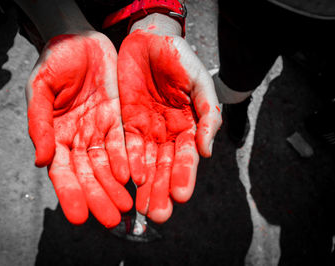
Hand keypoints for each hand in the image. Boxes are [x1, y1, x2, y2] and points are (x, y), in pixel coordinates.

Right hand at [27, 32, 131, 227]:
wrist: (78, 39)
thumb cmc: (53, 62)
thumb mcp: (39, 89)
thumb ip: (39, 124)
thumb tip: (41, 161)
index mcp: (55, 135)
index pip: (62, 171)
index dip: (70, 193)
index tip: (78, 216)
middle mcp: (77, 138)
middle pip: (88, 174)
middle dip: (98, 197)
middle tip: (110, 219)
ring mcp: (97, 130)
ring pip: (107, 164)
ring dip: (115, 187)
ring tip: (125, 208)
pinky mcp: (116, 119)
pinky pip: (122, 143)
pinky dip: (126, 160)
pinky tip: (132, 178)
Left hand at [117, 15, 221, 222]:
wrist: (149, 40)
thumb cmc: (180, 59)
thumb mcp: (200, 83)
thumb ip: (208, 115)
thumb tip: (206, 152)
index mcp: (189, 127)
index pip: (186, 158)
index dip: (184, 176)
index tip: (180, 196)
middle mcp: (168, 134)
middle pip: (165, 168)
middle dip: (162, 191)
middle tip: (158, 215)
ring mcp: (147, 130)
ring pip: (146, 164)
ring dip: (145, 187)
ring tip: (142, 209)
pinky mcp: (127, 123)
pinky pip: (127, 147)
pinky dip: (128, 164)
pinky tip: (129, 181)